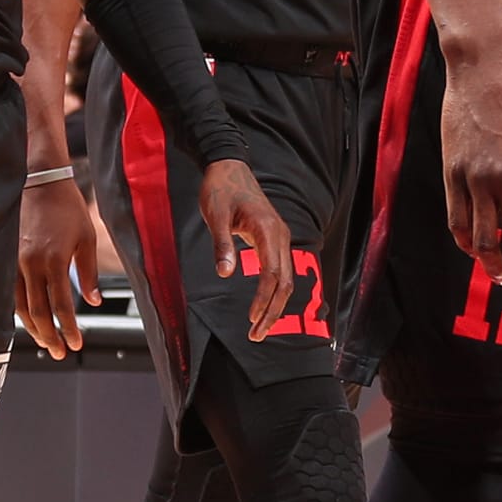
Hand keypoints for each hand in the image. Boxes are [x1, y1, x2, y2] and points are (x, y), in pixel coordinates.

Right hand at [17, 174, 101, 358]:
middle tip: (61, 353)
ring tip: (47, 342)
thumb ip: (89, 272)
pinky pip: (10, 292)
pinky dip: (20, 311)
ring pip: (20, 306)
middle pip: (38, 312)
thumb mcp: (87, 237)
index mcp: (54, 260)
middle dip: (50, 337)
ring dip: (34, 328)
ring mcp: (15, 261)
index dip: (68, 329)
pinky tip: (29, 320)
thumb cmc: (66, 207)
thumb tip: (93, 301)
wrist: (39, 181)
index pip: (61, 306)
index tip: (76, 344)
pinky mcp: (6, 258)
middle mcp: (31, 264)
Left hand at [197, 158, 292, 336]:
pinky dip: (275, 291)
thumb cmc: (220, 189)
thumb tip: (226, 274)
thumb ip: (222, 245)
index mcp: (267, 229)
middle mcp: (280, 234)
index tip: (252, 320)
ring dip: (275, 305)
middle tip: (256, 335)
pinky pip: (281, 269)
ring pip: (286, 278)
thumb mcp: (215, 216)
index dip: (264, 300)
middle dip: (273, 312)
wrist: (229, 165)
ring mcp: (280, 236)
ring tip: (259, 327)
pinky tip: (264, 305)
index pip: (272, 274)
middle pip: (285, 282)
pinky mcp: (274, 237)